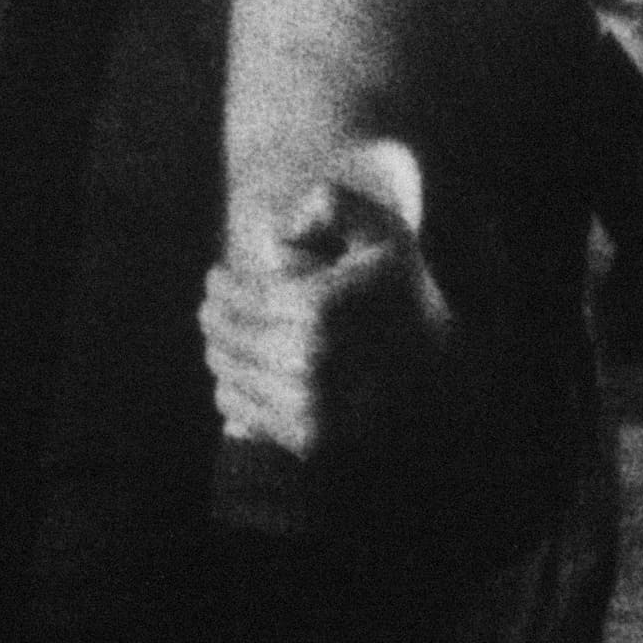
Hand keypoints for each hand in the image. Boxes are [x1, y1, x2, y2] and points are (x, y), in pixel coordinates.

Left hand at [199, 138, 446, 477]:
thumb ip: (330, 203)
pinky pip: (243, 413)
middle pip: (233, 338)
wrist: (432, 358)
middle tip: (210, 309)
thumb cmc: (392, 283)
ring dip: (219, 354)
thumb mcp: (374, 226)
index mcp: (322, 307)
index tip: (215, 277)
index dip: (224, 287)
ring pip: (232, 374)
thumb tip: (274, 231)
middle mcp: (314, 361)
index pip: (245, 298)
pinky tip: (236, 374)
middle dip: (215, 320)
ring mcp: (311, 406)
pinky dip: (231, 392)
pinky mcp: (309, 439)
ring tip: (221, 338)